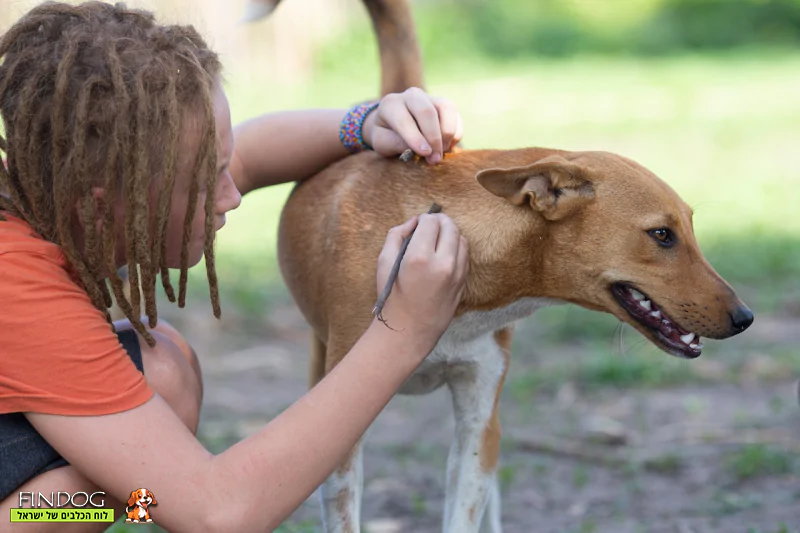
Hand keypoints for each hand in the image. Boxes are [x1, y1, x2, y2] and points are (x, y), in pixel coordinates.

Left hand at [362, 87, 463, 164]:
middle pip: (427, 111)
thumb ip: (396, 144)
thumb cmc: (386, 136)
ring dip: (447, 133)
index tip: (424, 153)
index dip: (415, 137)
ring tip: (441, 153)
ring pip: (446, 108)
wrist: (393, 127)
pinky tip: (446, 147)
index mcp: (390, 105)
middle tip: (434, 159)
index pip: (404, 119)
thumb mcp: (382, 143)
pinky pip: (456, 116)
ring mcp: (429, 98)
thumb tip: (422, 148)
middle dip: (433, 138)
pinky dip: (456, 134)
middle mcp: (411, 96)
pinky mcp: (444, 105)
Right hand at [375, 214, 468, 348]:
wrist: (409, 329)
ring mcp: (457, 273)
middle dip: (439, 221)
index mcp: (419, 257)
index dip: (424, 218)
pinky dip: (456, 247)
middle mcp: (442, 263)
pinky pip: (465, 255)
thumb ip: (396, 235)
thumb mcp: (384, 263)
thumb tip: (413, 222)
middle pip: (450, 226)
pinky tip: (444, 252)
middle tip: (429, 225)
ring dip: (450, 233)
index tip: (418, 223)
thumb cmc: (392, 297)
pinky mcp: (463, 282)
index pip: (431, 222)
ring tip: (437, 238)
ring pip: (461, 238)